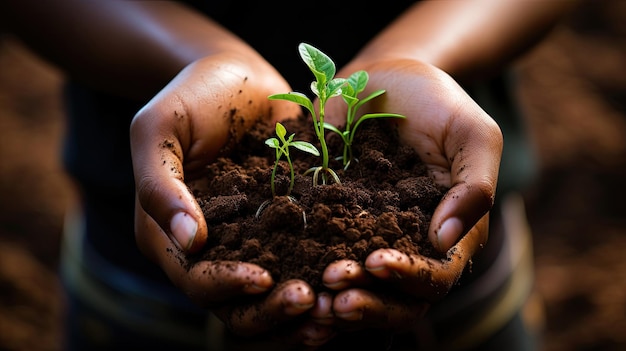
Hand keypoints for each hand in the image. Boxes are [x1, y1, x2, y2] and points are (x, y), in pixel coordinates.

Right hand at [130, 52, 318, 337]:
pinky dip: (323, 276)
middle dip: (272, 312)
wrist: (239, 75)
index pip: (196, 280)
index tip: (264, 278)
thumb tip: (190, 242)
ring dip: (301, 310)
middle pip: (237, 305)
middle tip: (312, 304)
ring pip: (273, 294)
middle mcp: (212, 248)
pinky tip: (352, 277)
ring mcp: (252, 239)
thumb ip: (161, 185)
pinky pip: (305, 260)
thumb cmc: (192, 96)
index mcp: (169, 235)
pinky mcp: (287, 225)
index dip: (227, 287)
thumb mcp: (159, 129)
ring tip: (336, 311)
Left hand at [321, 58, 501, 331]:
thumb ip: (474, 186)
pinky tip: (288, 280)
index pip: (437, 274)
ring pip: (363, 293)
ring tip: (311, 298)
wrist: (388, 79)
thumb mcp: (472, 134)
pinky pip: (327, 262)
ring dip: (339, 303)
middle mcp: (413, 246)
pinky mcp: (338, 227)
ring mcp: (374, 240)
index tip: (374, 260)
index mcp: (452, 232)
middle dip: (369, 304)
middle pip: (399, 301)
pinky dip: (312, 278)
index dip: (409, 278)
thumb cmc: (437, 104)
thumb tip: (444, 240)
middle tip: (334, 296)